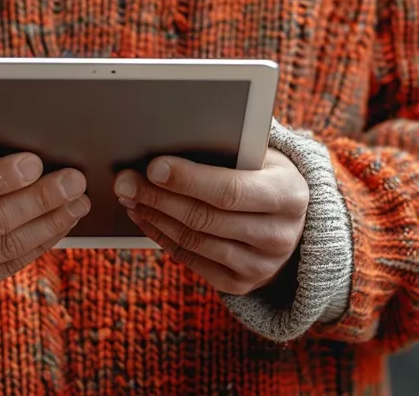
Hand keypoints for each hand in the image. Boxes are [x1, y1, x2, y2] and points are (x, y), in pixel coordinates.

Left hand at [114, 149, 307, 294]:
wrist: (293, 224)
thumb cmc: (266, 177)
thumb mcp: (263, 157)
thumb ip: (230, 147)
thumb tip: (173, 134)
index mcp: (289, 195)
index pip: (230, 190)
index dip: (188, 180)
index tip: (153, 167)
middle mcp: (279, 236)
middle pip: (205, 217)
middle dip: (158, 197)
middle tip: (124, 181)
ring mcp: (260, 266)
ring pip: (193, 240)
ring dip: (153, 216)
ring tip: (129, 196)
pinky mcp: (239, 283)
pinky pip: (189, 259)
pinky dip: (160, 236)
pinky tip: (144, 216)